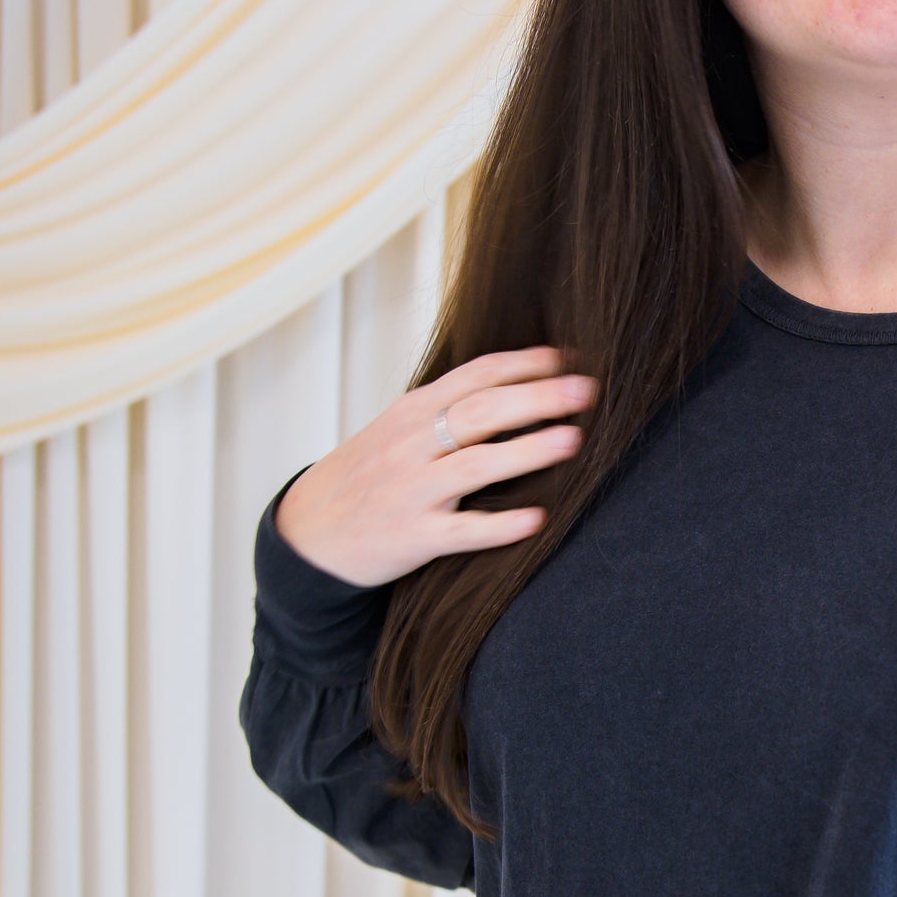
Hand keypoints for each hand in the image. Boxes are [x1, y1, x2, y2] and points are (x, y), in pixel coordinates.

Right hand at [275, 347, 597, 587]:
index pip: (476, 375)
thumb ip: (446, 408)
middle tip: (586, 391)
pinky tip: (537, 519)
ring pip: (477, 464)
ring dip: (528, 450)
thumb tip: (516, 385)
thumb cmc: (366, 476)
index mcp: (413, 411)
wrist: (309, 532)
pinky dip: (500, 525)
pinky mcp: (414, 537)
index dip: (524, 364)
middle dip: (539, 397)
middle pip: (483, 411)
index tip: (567, 359)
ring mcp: (413, 490)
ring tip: (573, 440)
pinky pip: (462, 530)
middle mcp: (413, 445)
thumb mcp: (396, 429)